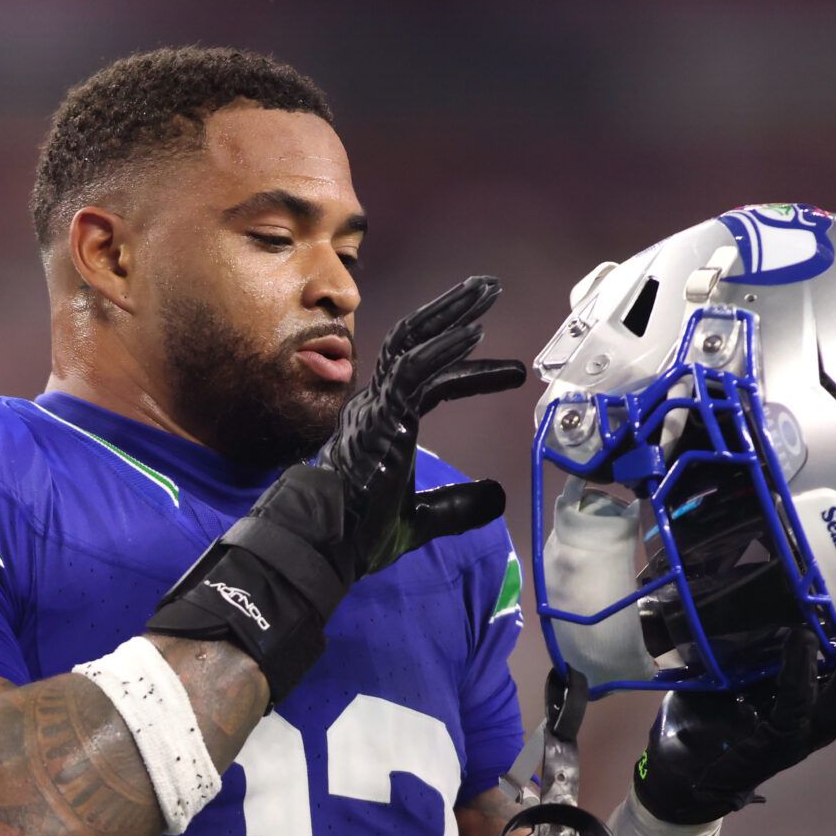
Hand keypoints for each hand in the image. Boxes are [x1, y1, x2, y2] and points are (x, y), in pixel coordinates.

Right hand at [149, 277, 525, 701]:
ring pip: (412, 342)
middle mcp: (375, 403)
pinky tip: (473, 333)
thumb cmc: (357, 534)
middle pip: (414, 341)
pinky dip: (443, 348)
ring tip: (487, 291)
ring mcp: (374, 405)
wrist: (324, 547)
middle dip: (453, 311)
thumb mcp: (421, 518)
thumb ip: (458, 506)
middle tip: (489, 288)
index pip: (425, 377)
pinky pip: (411, 370)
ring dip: (452, 313)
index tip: (511, 370)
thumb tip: (497, 497)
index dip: (466, 366)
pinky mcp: (378, 415)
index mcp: (381, 420)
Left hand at [633, 578, 835, 823]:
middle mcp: (827, 717)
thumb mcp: (746, 657)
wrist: (680, 768)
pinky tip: (801, 636)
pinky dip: (801, 669)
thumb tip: (771, 557)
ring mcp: (804, 733)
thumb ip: (765, 621)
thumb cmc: (714, 708)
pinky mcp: (773, 743)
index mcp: (830, 697)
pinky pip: (797, 705)